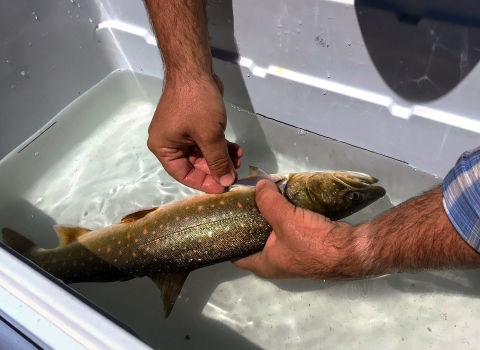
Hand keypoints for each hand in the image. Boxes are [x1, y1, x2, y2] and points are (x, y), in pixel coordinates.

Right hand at [147, 71, 242, 192]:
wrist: (194, 69)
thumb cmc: (197, 104)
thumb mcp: (209, 136)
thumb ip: (218, 161)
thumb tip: (227, 182)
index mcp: (164, 148)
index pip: (184, 174)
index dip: (204, 183)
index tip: (224, 187)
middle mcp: (169, 142)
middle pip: (194, 164)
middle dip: (217, 168)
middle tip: (236, 171)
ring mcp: (181, 132)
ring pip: (203, 152)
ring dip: (221, 156)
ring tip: (239, 159)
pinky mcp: (192, 123)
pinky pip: (206, 140)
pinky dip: (220, 145)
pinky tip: (236, 149)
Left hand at [234, 180, 365, 279]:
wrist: (349, 249)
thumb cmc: (312, 242)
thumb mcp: (284, 218)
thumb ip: (267, 201)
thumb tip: (258, 185)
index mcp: (264, 265)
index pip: (236, 256)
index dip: (227, 240)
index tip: (223, 221)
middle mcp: (275, 264)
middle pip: (254, 242)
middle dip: (248, 224)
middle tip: (242, 204)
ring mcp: (292, 256)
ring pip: (272, 236)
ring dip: (268, 219)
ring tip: (260, 199)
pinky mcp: (306, 247)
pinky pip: (288, 232)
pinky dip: (284, 219)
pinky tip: (282, 203)